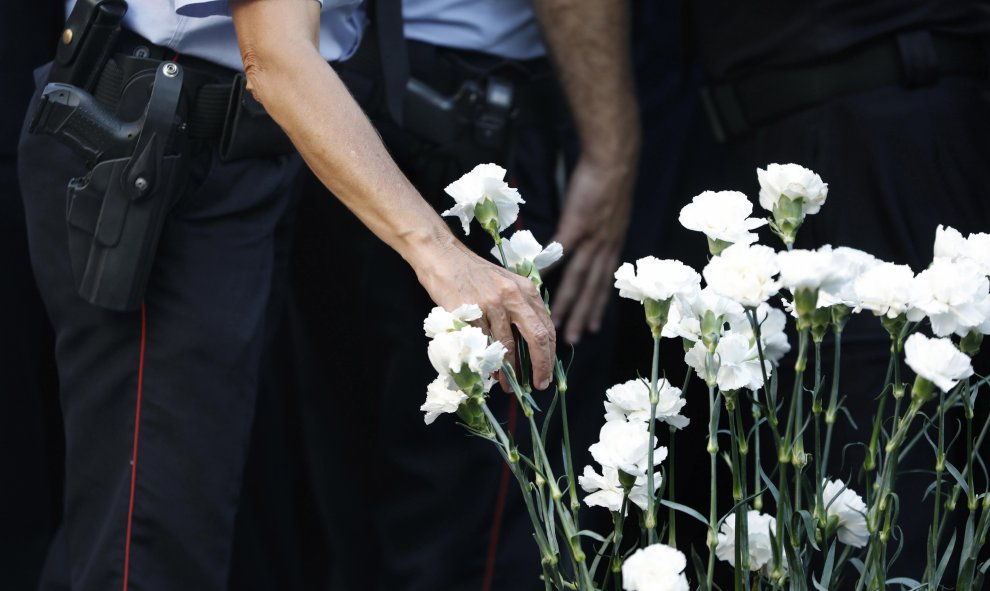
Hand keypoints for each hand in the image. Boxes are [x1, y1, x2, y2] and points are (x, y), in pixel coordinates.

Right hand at [414, 237, 556, 390]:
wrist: (443, 256)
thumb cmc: (473, 273)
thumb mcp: (505, 284)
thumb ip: (521, 308)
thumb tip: (532, 344)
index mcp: (525, 289)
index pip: (547, 327)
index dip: (549, 354)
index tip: (547, 373)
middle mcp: (513, 295)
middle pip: (537, 336)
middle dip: (541, 365)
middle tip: (539, 384)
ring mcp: (491, 303)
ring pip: (508, 345)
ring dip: (509, 371)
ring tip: (507, 385)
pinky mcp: (470, 311)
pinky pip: (482, 343)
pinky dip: (486, 361)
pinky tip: (488, 372)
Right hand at [549, 155, 634, 344]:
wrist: (614, 159)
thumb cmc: (610, 180)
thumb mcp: (612, 213)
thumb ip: (600, 232)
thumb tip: (588, 243)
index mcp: (613, 245)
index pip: (604, 283)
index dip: (598, 307)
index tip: (592, 329)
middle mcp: (605, 248)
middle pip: (592, 289)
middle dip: (583, 316)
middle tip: (572, 340)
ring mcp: (591, 237)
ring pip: (579, 278)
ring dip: (567, 303)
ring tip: (556, 322)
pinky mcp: (577, 223)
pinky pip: (561, 251)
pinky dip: (550, 268)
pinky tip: (538, 283)